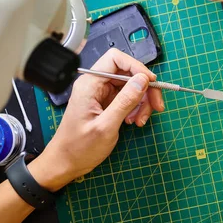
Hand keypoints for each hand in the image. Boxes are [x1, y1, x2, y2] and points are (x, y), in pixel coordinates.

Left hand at [29, 48, 164, 190]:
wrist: (66, 164)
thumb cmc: (79, 148)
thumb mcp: (106, 126)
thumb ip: (125, 101)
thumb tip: (143, 80)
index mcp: (90, 84)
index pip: (116, 59)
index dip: (136, 67)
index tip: (151, 82)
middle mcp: (96, 85)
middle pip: (128, 73)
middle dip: (145, 89)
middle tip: (156, 106)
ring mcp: (101, 94)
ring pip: (131, 87)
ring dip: (142, 102)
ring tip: (141, 120)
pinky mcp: (106, 104)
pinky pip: (128, 98)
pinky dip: (136, 108)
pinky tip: (134, 121)